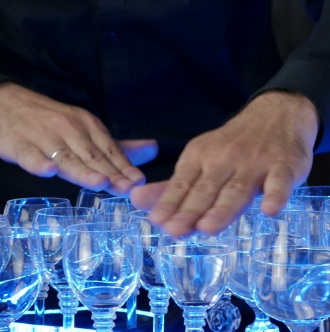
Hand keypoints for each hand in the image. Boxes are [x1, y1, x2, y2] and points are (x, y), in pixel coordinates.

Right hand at [0, 82, 157, 194]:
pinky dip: (39, 163)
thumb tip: (153, 149)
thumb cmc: (51, 122)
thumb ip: (117, 146)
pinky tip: (49, 171)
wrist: (6, 104)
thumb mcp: (86, 129)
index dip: (124, 167)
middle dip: (111, 173)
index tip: (138, 182)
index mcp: (88, 125)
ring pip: (65, 158)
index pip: (110, 149)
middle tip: (127, 189)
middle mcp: (69, 129)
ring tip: (100, 183)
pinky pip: (30, 156)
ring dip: (83, 171)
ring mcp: (43, 137)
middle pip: (92, 155)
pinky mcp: (18, 145)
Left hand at [131, 90, 318, 235]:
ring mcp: (257, 162)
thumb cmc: (236, 145)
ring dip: (224, 207)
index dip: (171, 203)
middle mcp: (227, 158)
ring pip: (238, 188)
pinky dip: (276, 195)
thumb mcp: (201, 159)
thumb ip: (173, 186)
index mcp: (202, 156)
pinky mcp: (285, 166)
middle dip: (191, 209)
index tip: (158, 221)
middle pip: (208, 188)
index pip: (184, 183)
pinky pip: (280, 182)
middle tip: (176, 230)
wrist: (278, 114)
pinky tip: (269, 209)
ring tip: (208, 227)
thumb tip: (136, 201)